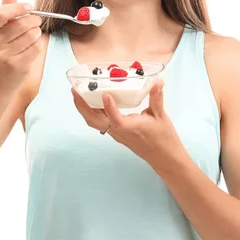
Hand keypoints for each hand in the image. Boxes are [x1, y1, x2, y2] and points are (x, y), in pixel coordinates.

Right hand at [0, 0, 42, 91]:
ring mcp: (4, 56)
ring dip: (37, 32)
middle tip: (37, 20)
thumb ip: (5, 12)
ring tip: (35, 33)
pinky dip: (38, 44)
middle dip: (33, 19)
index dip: (18, 7)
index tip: (29, 7)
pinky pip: (35, 48)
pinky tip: (34, 45)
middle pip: (20, 24)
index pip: (1, 13)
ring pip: (31, 36)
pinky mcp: (17, 66)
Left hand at [71, 80, 186, 168]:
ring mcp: (116, 133)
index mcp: (129, 128)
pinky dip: (92, 111)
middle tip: (75, 89)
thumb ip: (156, 98)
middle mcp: (118, 132)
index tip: (105, 94)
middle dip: (82, 106)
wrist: (164, 157)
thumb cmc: (163, 138)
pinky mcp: (117, 133)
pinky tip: (92, 100)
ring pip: (94, 122)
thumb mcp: (161, 116)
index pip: (115, 119)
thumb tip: (158, 81)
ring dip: (84, 108)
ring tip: (78, 93)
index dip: (109, 107)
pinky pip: (100, 122)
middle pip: (94, 121)